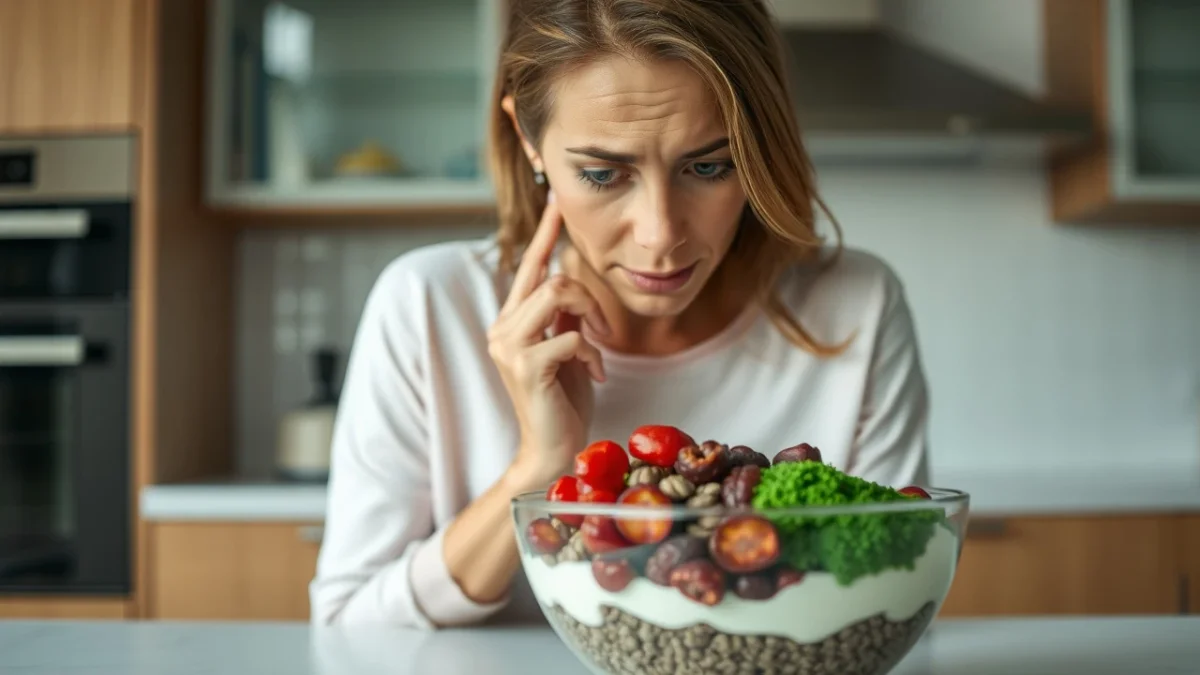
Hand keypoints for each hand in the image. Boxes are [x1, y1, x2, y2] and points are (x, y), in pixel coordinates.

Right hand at [488, 195, 610, 487]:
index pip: (528, 266)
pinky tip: (594, 375)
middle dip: (589, 298)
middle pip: (552, 278)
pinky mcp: (524, 366)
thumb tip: (577, 285)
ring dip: (590, 319)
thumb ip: (565, 317)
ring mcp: (509, 346)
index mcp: (511, 320)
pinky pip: (571, 336)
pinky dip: (592, 354)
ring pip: (557, 295)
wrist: (552, 450)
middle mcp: (502, 328)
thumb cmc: (562, 402)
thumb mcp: (567, 349)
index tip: (557, 200)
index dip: (545, 232)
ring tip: (598, 348)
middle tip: (603, 329)